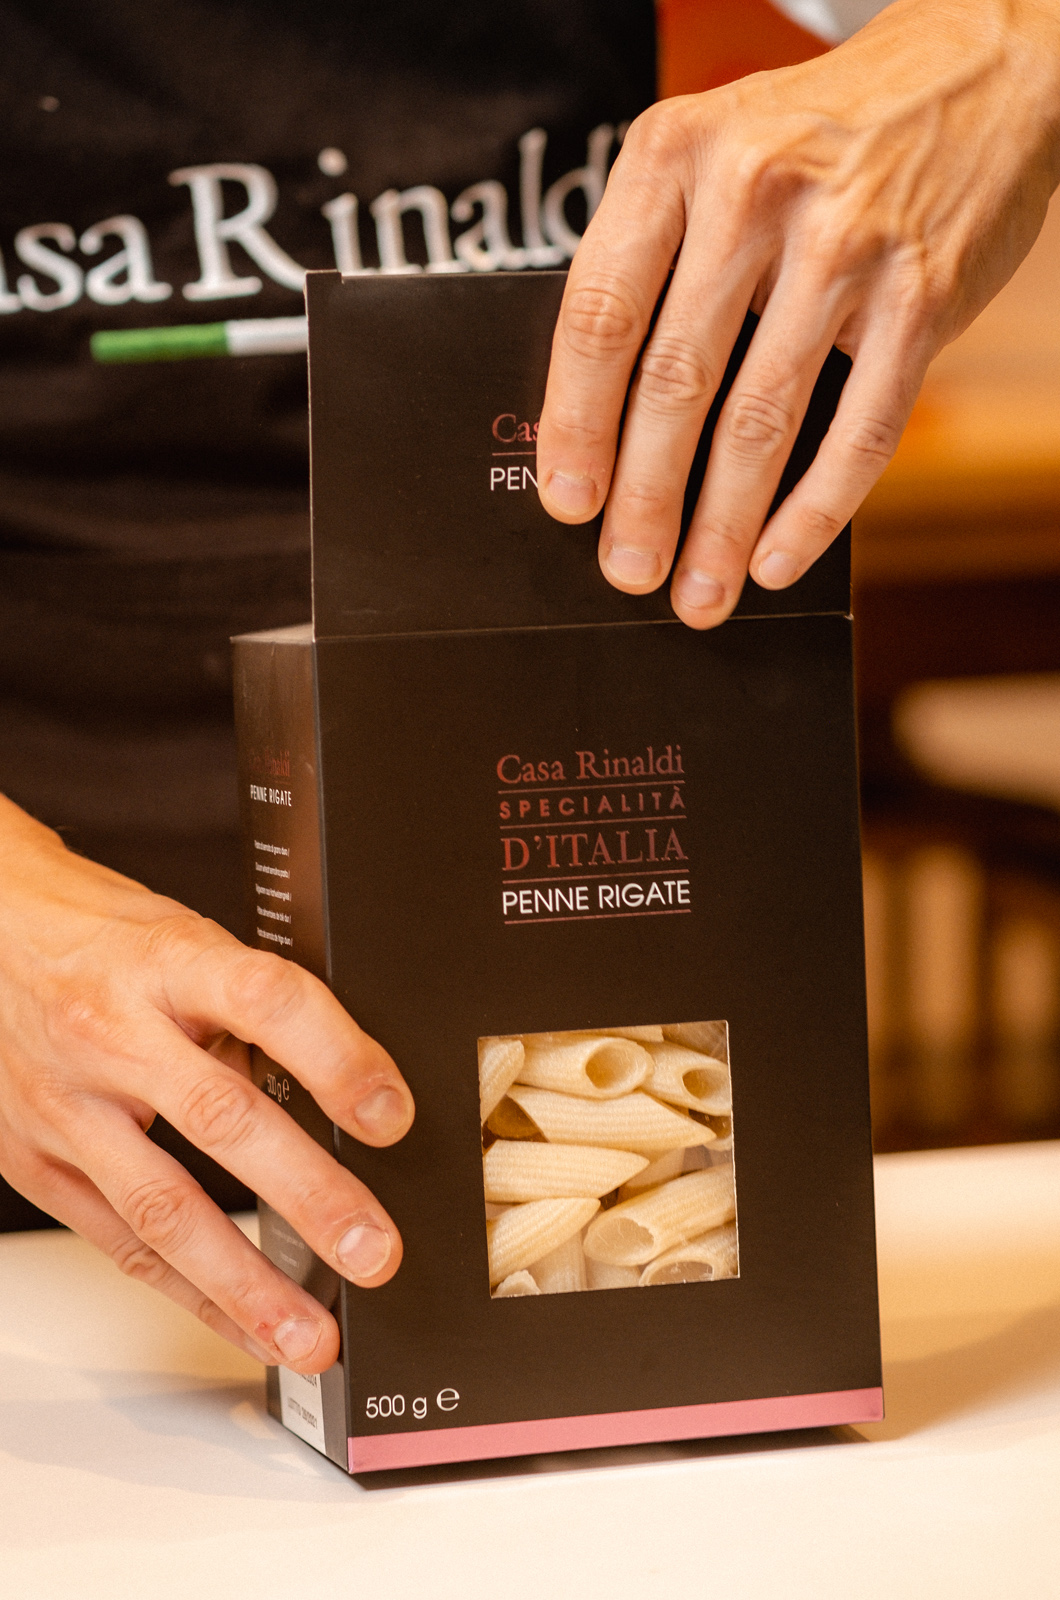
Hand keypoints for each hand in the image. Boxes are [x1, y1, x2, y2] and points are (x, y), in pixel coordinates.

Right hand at [0, 796, 413, 1373]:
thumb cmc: (105, 940)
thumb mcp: (188, 940)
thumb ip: (255, 1010)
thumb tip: (347, 1092)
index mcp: (168, 960)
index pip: (265, 1002)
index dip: (336, 1059)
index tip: (390, 1117)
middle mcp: (113, 1033)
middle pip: (221, 1117)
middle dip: (308, 1196)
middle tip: (374, 1251)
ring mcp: (68, 1104)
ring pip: (162, 1207)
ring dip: (247, 1283)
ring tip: (313, 1334)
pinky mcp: (37, 1162)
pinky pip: (121, 1243)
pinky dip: (191, 1294)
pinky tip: (245, 1325)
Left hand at [538, 0, 1059, 625]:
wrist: (973, 68)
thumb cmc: (813, 135)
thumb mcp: (709, 153)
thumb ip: (653, 259)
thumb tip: (596, 418)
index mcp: (674, 156)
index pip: (602, 314)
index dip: (576, 422)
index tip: (567, 501)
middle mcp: (754, 193)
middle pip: (676, 381)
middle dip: (644, 497)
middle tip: (627, 570)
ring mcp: (845, 246)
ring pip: (762, 419)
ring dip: (722, 526)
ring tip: (698, 592)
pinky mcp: (921, 296)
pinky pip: (860, 430)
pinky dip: (815, 511)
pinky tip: (777, 559)